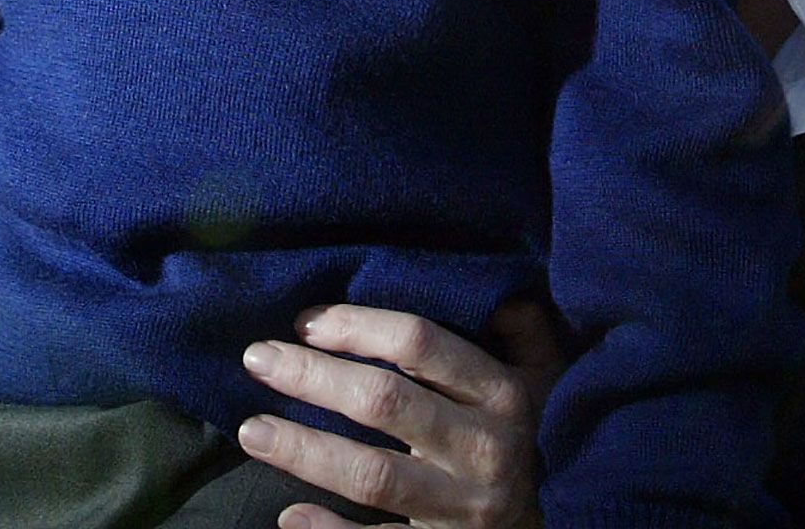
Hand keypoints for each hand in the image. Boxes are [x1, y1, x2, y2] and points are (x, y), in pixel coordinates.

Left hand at [238, 299, 561, 528]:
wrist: (552, 527)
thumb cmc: (527, 440)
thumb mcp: (544, 381)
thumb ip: (528, 334)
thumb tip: (505, 298)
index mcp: (503, 395)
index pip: (422, 345)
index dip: (359, 328)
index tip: (307, 321)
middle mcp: (485, 449)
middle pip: (386, 403)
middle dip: (314, 377)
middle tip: (258, 358)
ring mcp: (463, 507)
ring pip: (374, 475)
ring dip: (306, 451)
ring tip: (251, 431)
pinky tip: (288, 517)